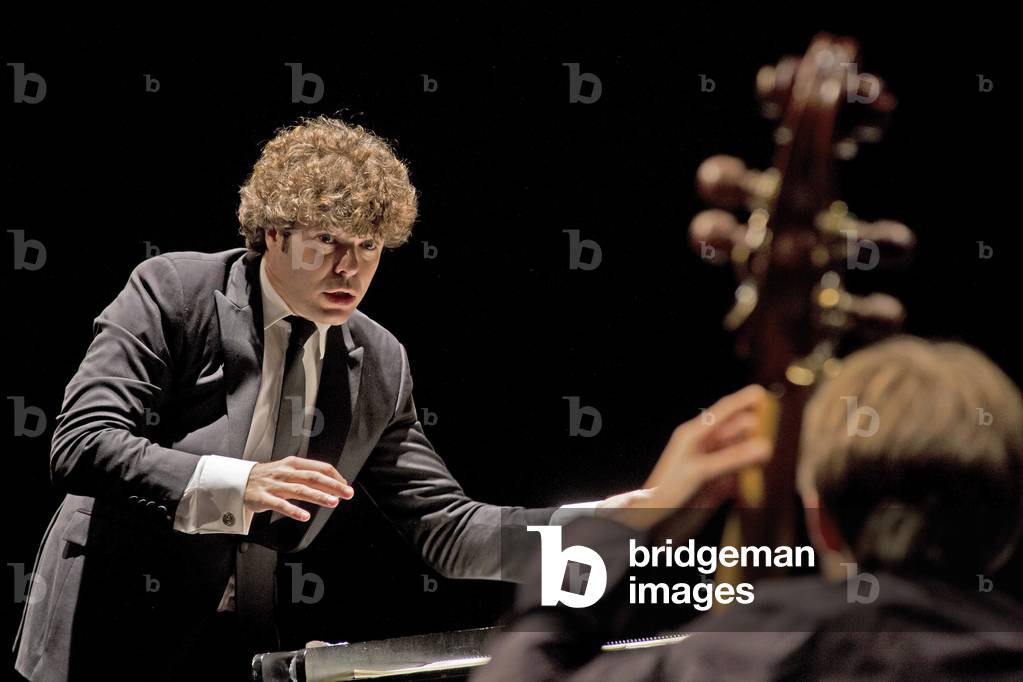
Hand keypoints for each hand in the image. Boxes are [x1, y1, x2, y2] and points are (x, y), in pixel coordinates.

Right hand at [243, 456, 354, 521]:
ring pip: (300, 490)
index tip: (346, 486)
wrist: (239, 480)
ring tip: (333, 502)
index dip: (335, 477)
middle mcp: (285, 472)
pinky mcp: (263, 498)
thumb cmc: (269, 476)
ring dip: (318, 496)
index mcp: (294, 463)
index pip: (320, 467)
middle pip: (313, 477)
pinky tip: (305, 516)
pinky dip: (294, 510)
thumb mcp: (288, 469)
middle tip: (347, 493)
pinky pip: (280, 505)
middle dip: (333, 486)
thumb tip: (335, 484)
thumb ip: (309, 475)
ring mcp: (274, 485)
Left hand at [604, 384, 771, 529]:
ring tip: (775, 451)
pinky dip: (750, 471)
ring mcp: (712, 462)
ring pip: (740, 450)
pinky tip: (761, 474)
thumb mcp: (702, 470)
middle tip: (779, 431)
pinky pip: (739, 471)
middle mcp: (705, 444)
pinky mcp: (717, 481)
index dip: (743, 400)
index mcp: (695, 433)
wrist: (655, 516)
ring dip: (755, 451)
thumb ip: (733, 458)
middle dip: (756, 428)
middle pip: (736, 430)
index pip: (723, 410)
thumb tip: (765, 446)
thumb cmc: (669, 488)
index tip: (762, 392)